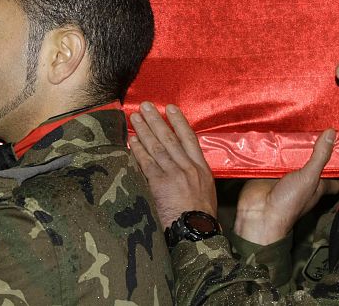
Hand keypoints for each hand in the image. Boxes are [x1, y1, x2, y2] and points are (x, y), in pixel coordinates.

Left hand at [128, 102, 216, 226]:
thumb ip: (195, 175)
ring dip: (144, 131)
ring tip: (134, 118)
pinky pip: (147, 163)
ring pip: (157, 147)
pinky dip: (139, 151)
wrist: (197, 232)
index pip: (190, 138)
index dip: (179, 121)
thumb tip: (183, 164)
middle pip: (170, 138)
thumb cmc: (201, 217)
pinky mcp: (160, 184)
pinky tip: (132, 141)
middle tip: (145, 106)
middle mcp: (188, 168)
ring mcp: (174, 175)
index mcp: (202, 169)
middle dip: (157, 120)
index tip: (170, 108)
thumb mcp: (206, 191)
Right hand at [234, 128, 338, 244]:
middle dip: (320, 144)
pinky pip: (277, 154)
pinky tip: (280, 128)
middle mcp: (305, 177)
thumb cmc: (290, 202)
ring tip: (302, 120)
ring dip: (297, 142)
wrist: (259, 213)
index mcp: (320, 183)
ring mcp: (288, 173)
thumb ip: (320, 156)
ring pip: (296, 154)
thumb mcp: (309, 178)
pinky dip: (278, 144)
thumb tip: (332, 133)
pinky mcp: (271, 169)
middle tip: (324, 123)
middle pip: (316, 159)